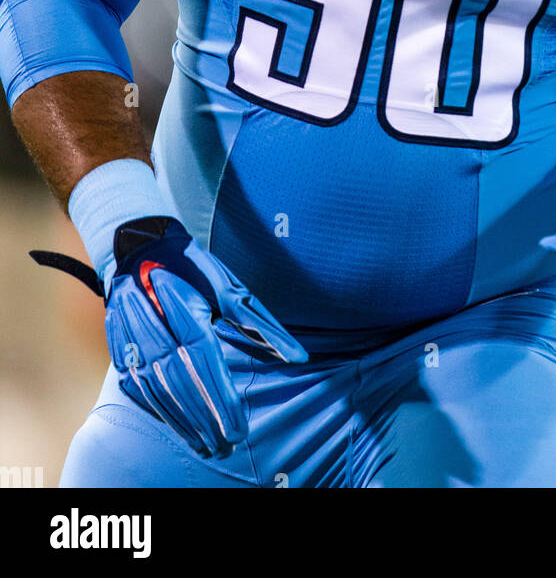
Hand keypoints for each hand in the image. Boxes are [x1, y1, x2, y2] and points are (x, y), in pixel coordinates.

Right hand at [33, 215, 306, 457]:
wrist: (139, 245)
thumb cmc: (192, 266)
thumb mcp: (230, 285)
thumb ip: (262, 324)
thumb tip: (299, 358)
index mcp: (185, 305)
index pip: (203, 360)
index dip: (220, 397)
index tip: (238, 427)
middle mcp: (155, 322)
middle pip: (180, 380)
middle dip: (204, 418)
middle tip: (226, 445)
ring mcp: (132, 336)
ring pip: (158, 389)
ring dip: (182, 422)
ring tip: (205, 446)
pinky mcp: (120, 346)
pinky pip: (138, 386)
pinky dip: (159, 411)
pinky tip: (177, 428)